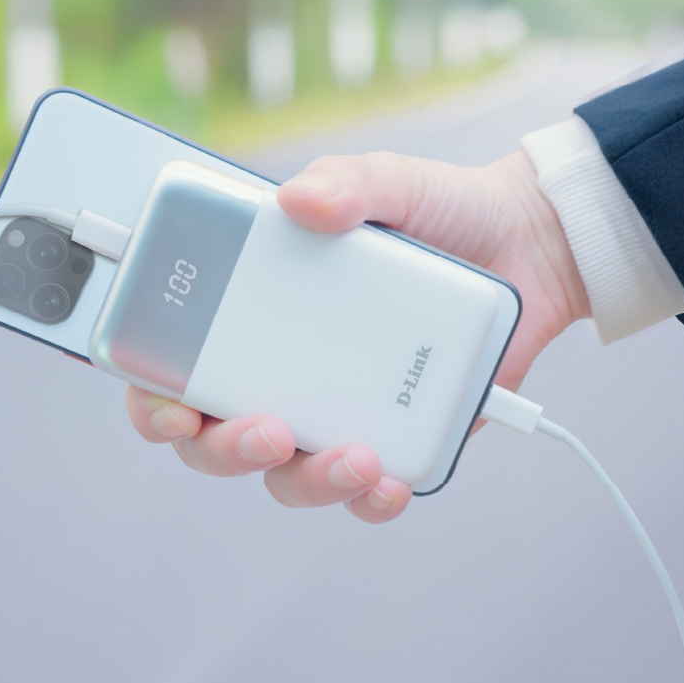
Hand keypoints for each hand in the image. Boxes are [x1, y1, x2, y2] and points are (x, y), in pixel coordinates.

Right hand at [125, 150, 589, 522]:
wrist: (528, 242)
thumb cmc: (436, 211)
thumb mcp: (386, 182)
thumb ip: (345, 182)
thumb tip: (301, 199)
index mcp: (254, 314)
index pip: (176, 369)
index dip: (154, 400)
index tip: (173, 407)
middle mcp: (280, 372)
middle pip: (215, 440)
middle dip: (227, 450)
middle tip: (269, 430)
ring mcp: (332, 413)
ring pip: (286, 477)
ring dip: (308, 481)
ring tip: (355, 459)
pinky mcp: (393, 440)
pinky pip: (364, 491)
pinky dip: (371, 500)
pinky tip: (391, 484)